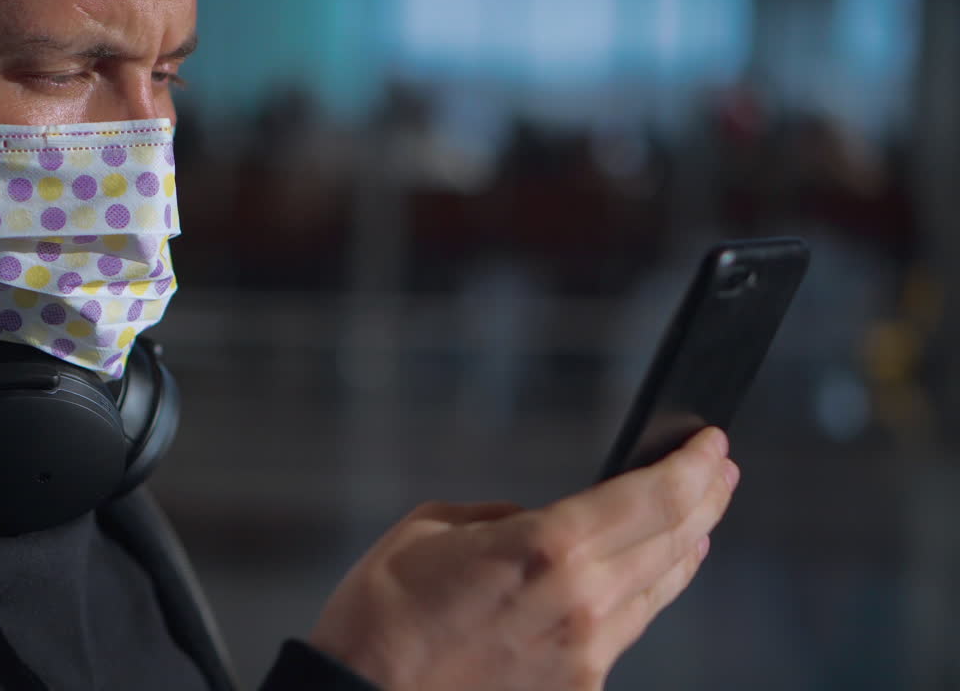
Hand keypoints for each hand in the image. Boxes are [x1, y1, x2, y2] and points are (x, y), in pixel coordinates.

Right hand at [309, 427, 736, 690]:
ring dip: (684, 549)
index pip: (653, 496)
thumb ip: (499, 519)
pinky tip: (645, 583)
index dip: (693, 466)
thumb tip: (531, 525)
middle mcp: (581, 600)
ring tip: (698, 524)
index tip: (710, 444)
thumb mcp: (429, 531)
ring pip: (658, 590)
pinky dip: (643, 597)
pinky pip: (623, 632)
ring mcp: (586, 655)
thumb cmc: (380, 618)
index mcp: (546, 546)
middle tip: (720, 473)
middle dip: (705, 499)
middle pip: (673, 540)